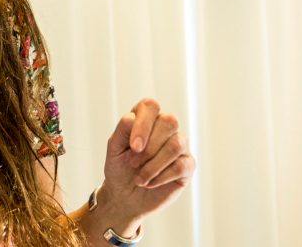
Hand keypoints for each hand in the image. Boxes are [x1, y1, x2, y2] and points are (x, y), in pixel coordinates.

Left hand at [98, 98, 195, 233]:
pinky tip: (150, 183)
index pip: (150, 106)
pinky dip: (161, 177)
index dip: (143, 124)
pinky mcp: (187, 165)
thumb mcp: (114, 149)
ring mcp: (179, 145)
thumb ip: (121, 131)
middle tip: (133, 163)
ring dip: (153, 165)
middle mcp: (165, 127)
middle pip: (169, 121)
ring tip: (139, 178)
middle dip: (149, 147)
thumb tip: (132, 118)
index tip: (133, 147)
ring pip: (176, 144)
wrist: (125, 196)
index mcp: (145, 118)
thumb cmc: (119, 168)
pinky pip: (181, 166)